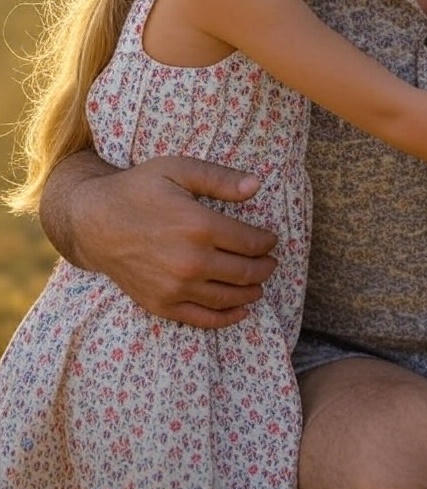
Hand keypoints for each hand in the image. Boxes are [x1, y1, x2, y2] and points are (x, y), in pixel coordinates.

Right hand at [58, 154, 278, 326]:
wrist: (92, 222)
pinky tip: (241, 310)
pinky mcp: (160, 305)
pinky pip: (203, 319)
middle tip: (271, 262)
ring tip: (260, 283)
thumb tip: (257, 186)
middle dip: (265, 268)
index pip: (251, 242)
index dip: (267, 242)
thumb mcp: (179, 169)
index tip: (271, 240)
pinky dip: (227, 317)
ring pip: (229, 297)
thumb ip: (220, 179)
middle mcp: (190, 261)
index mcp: (199, 226)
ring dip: (252, 292)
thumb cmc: (138, 190)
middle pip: (245, 272)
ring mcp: (175, 287)